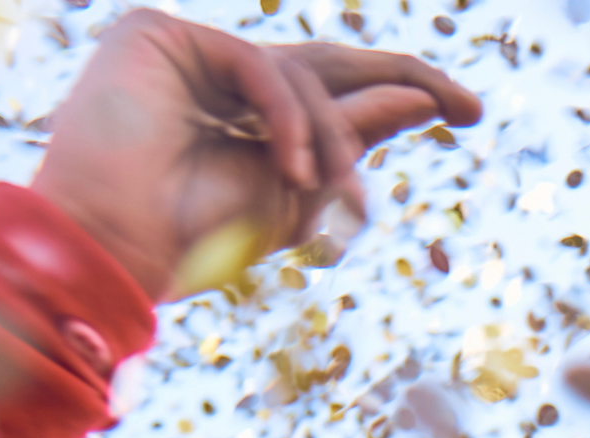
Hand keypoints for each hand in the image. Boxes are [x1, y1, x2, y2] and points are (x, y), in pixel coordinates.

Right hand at [33, 11, 480, 301]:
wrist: (119, 249)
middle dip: (403, 80)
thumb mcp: (301, 192)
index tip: (468, 113)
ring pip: (302, 75)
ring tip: (335, 194)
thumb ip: (354, 139)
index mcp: (251, 118)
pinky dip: (289, 119)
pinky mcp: (160, 35)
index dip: (399, 95)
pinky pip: (261, 66)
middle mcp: (224, 78)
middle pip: (330, 63)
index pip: (336, 92)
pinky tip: (294, 169)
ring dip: (334, 138)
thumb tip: (424, 97)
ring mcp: (191, 52)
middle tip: (470, 108)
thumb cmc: (199, 239)